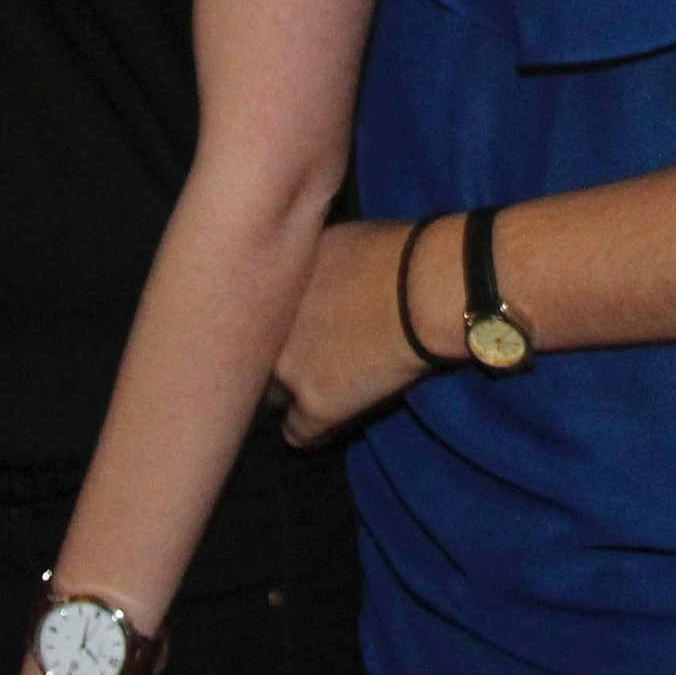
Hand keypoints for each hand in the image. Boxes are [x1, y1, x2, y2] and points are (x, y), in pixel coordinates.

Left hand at [274, 215, 424, 445]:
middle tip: (308, 359)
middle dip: (277, 360)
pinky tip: (326, 426)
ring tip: (318, 394)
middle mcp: (266, 329)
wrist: (424, 290)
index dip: (276, 328)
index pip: (251, 319)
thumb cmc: (394, 252)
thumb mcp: (335, 240)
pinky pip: (298, 434)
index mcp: (269, 285)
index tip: (297, 329)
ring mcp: (288, 370)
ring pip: (272, 397)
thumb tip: (317, 276)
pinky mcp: (317, 406)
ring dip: (291, 396)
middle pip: (254, 359)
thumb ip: (311, 266)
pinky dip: (312, 432)